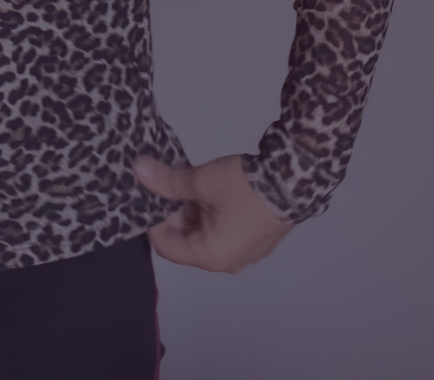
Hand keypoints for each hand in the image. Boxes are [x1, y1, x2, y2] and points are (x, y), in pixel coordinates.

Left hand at [134, 152, 294, 273]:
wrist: (295, 181)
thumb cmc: (244, 188)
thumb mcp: (201, 181)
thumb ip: (167, 181)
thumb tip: (138, 171)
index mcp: (210, 256)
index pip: (166, 246)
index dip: (152, 219)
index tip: (149, 194)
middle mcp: (228, 262)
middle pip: (186, 240)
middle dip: (175, 211)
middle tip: (170, 183)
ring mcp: (245, 252)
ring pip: (206, 232)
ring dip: (194, 209)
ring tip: (191, 181)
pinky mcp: (258, 238)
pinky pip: (225, 229)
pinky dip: (214, 211)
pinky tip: (213, 187)